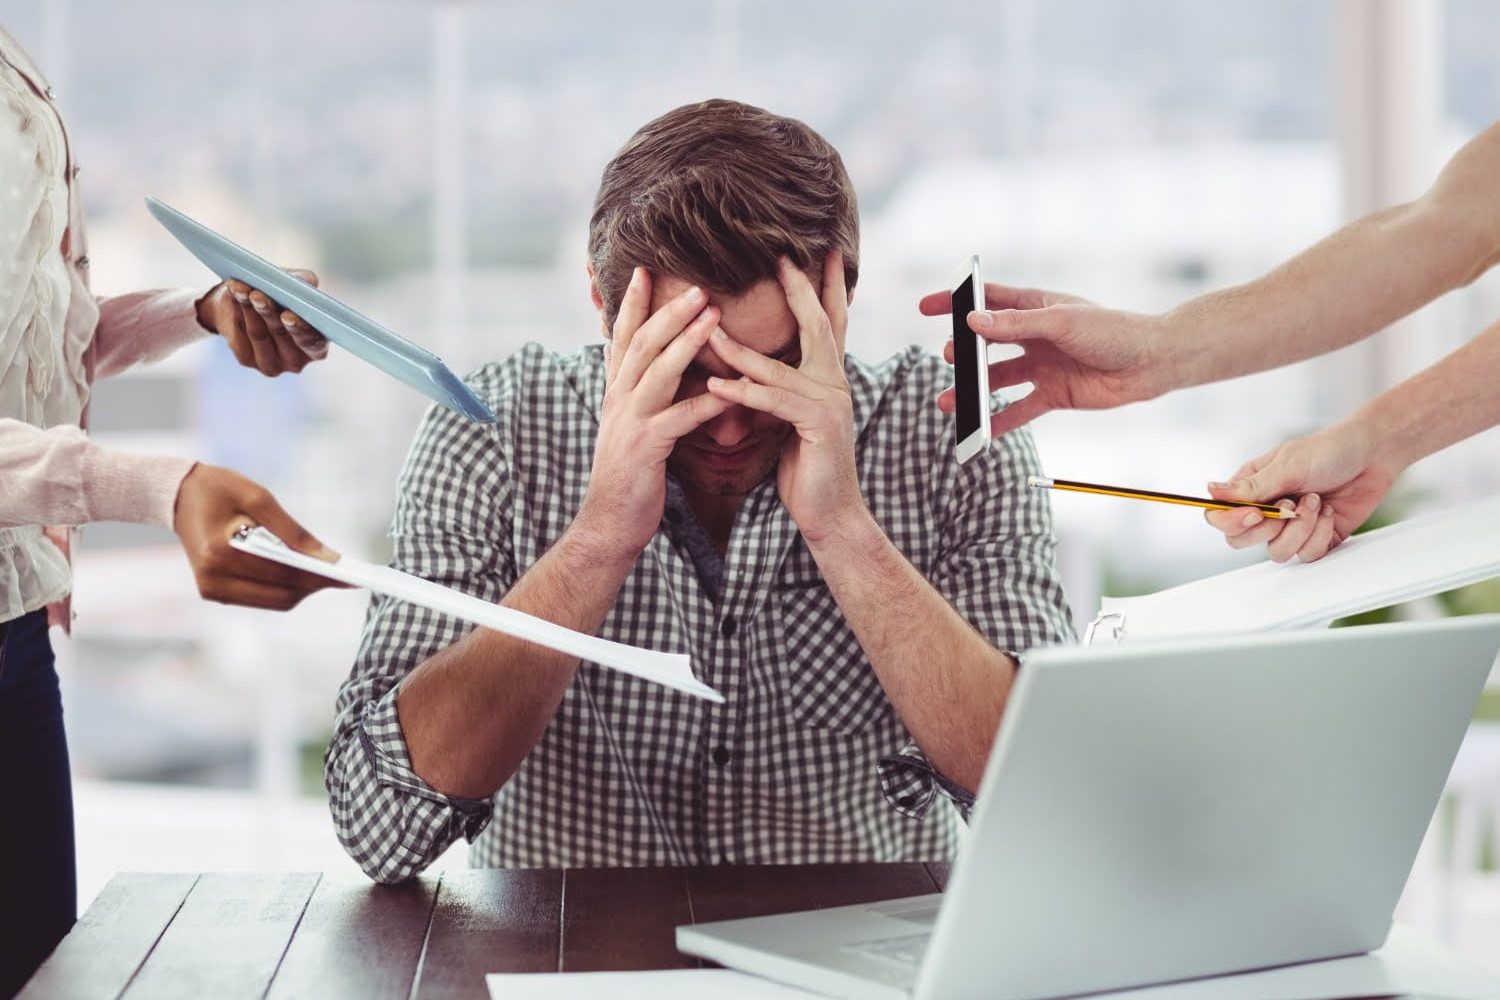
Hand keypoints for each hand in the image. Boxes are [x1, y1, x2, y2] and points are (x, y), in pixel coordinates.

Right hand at [173, 464, 344, 609]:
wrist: (178, 496)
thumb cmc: (219, 489)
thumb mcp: (259, 498)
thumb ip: (294, 531)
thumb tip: (329, 558)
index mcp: (220, 553)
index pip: (282, 573)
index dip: (319, 576)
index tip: (349, 575)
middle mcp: (213, 579)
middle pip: (281, 596)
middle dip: (315, 585)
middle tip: (344, 575)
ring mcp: (211, 590)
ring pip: (274, 602)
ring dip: (303, 589)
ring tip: (327, 573)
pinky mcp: (214, 593)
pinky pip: (261, 598)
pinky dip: (284, 587)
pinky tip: (302, 572)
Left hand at [196, 270, 328, 376]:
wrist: (245, 306)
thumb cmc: (279, 296)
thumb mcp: (293, 285)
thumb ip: (305, 282)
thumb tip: (308, 282)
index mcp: (316, 346)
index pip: (313, 343)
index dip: (301, 330)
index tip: (288, 315)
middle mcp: (296, 360)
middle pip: (282, 335)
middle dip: (269, 313)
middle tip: (257, 296)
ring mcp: (271, 363)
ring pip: (258, 333)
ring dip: (249, 308)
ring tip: (242, 288)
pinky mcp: (246, 359)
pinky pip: (240, 333)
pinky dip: (237, 309)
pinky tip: (235, 294)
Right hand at [577, 269, 732, 558]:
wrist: (608, 524)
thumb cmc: (629, 477)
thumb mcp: (633, 428)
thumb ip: (646, 398)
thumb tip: (663, 372)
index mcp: (616, 392)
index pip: (623, 338)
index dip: (633, 304)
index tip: (645, 270)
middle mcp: (618, 400)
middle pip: (642, 344)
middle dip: (668, 310)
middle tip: (698, 284)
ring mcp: (629, 422)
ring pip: (657, 371)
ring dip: (686, 341)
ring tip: (713, 316)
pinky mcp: (645, 448)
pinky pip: (680, 418)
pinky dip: (707, 402)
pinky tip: (732, 391)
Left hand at [706, 251, 863, 544]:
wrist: (830, 514)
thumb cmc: (806, 468)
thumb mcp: (790, 420)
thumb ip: (780, 390)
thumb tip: (753, 367)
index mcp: (829, 378)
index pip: (828, 322)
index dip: (824, 286)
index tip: (820, 252)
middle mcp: (835, 383)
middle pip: (818, 325)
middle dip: (799, 289)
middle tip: (781, 256)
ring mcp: (831, 403)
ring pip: (779, 366)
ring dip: (739, 348)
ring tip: (708, 328)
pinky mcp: (818, 426)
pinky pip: (773, 401)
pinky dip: (743, 393)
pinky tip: (715, 386)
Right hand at [919, 282, 1167, 436]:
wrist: (1151, 364)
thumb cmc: (1112, 331)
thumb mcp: (1061, 322)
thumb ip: (1015, 324)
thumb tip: (973, 323)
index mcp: (1035, 307)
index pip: (987, 300)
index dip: (956, 302)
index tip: (926, 307)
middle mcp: (1034, 336)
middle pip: (987, 343)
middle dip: (963, 352)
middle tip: (950, 358)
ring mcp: (1042, 366)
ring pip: (997, 380)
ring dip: (973, 391)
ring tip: (949, 402)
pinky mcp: (1053, 394)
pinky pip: (1019, 410)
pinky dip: (999, 421)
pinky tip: (979, 431)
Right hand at [1203, 421, 1401, 562]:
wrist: (1373, 455)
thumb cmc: (1329, 450)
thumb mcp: (1288, 465)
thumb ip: (1251, 486)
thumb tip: (1210, 491)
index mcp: (1250, 488)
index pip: (1219, 516)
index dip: (1232, 522)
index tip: (1256, 514)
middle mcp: (1265, 510)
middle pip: (1241, 540)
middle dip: (1269, 528)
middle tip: (1290, 506)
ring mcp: (1289, 527)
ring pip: (1276, 552)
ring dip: (1300, 528)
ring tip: (1316, 502)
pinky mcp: (1315, 539)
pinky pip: (1306, 555)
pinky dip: (1320, 535)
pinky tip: (1328, 511)